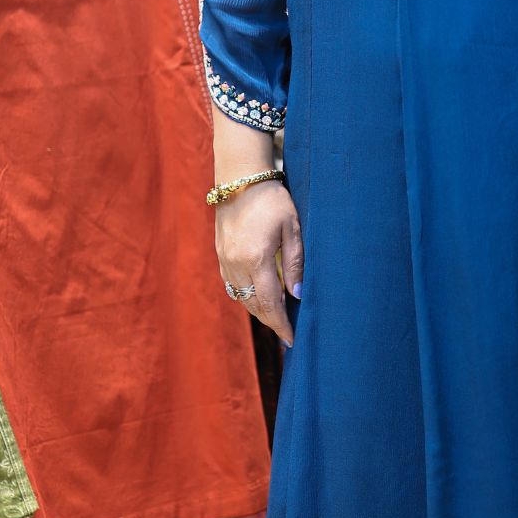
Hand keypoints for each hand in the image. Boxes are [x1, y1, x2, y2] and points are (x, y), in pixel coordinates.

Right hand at [215, 181, 302, 346]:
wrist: (240, 177)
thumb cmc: (272, 199)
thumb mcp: (293, 228)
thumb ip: (296, 263)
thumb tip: (298, 295)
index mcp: (257, 259)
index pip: (271, 303)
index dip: (282, 325)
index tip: (293, 340)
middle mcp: (236, 264)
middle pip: (254, 305)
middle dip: (272, 322)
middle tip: (288, 334)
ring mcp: (225, 260)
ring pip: (241, 298)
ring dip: (259, 311)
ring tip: (277, 319)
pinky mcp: (220, 254)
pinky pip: (232, 286)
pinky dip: (246, 296)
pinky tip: (259, 298)